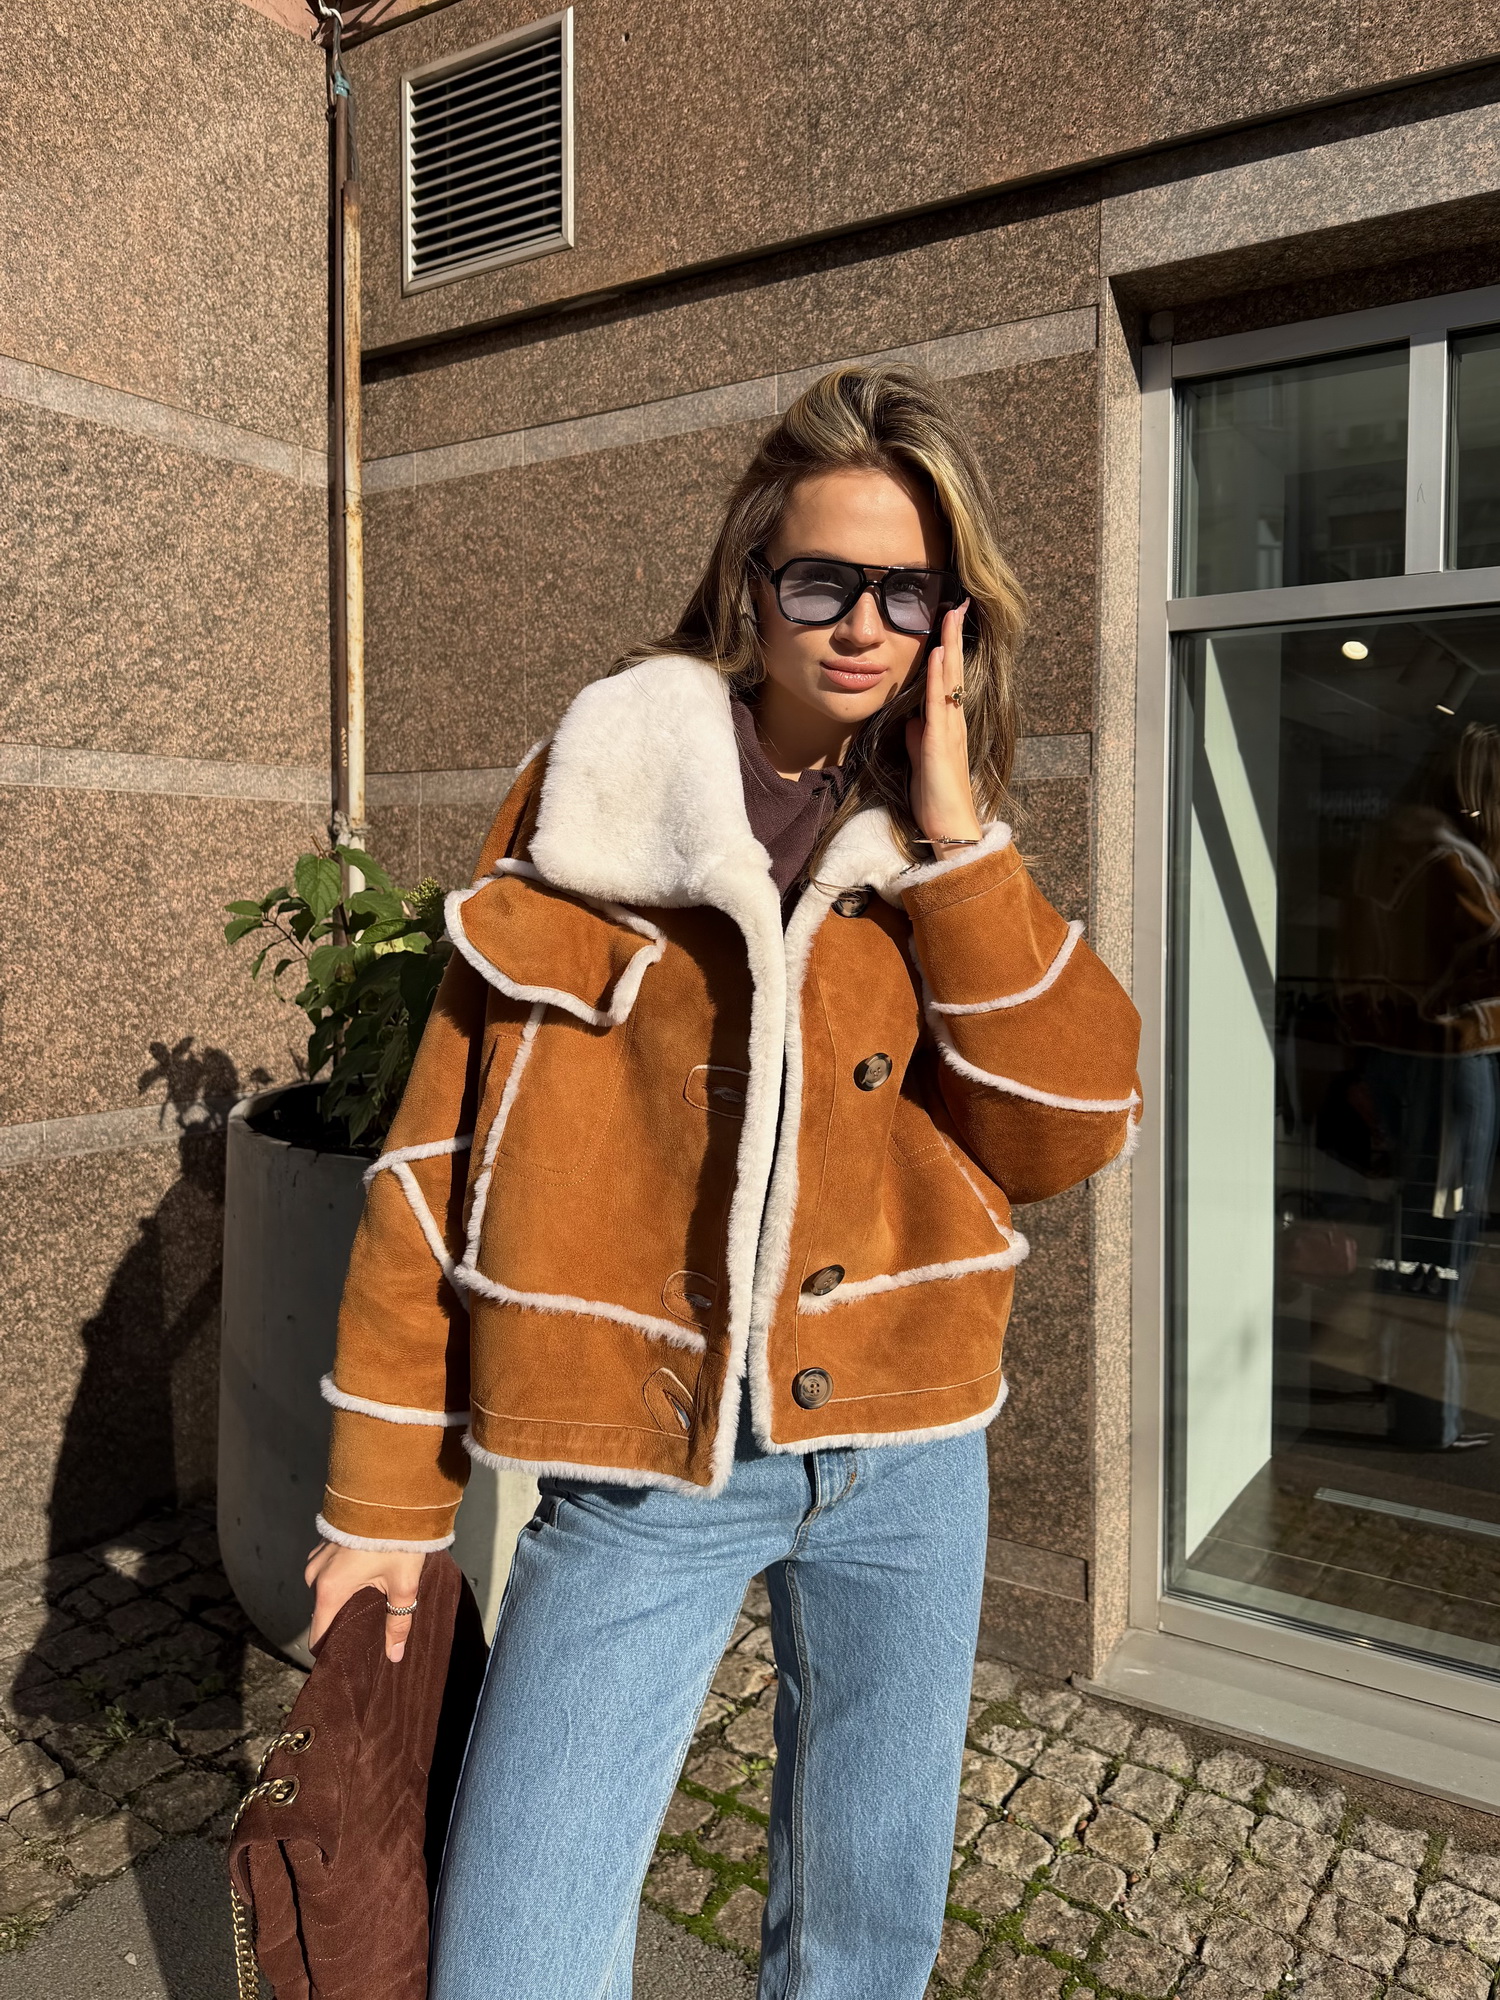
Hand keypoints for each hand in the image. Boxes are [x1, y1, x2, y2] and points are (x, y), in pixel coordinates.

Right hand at [305, 1540, 425, 1662]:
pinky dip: (342, 1579)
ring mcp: (316, 1557)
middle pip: (324, 1612)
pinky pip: (327, 1572)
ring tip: (370, 1599)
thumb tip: (393, 1656)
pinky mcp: (324, 1544)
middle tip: (369, 1626)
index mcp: (329, 1589)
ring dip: (344, 1597)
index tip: (348, 1657)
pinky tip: (364, 1576)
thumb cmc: (395, 1539)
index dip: (332, 1650)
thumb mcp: (403, 1584)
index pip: (319, 1635)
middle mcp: (315, 1575)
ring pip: (326, 1591)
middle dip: (343, 1621)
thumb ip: (398, 1622)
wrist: (389, 1493)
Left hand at [905, 602, 981, 856]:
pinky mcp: (940, 743)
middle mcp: (954, 722)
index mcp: (948, 725)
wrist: (949, 828)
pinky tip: (938, 656)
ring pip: (950, 680)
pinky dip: (938, 679)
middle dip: (954, 636)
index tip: (949, 620)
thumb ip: (917, 738)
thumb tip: (911, 721)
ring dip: (950, 646)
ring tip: (951, 616)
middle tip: (958, 603)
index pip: (948, 679)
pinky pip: (939, 704)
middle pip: (954, 671)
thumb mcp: (920, 761)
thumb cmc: (936, 798)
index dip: (948, 649)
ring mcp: (950, 730)